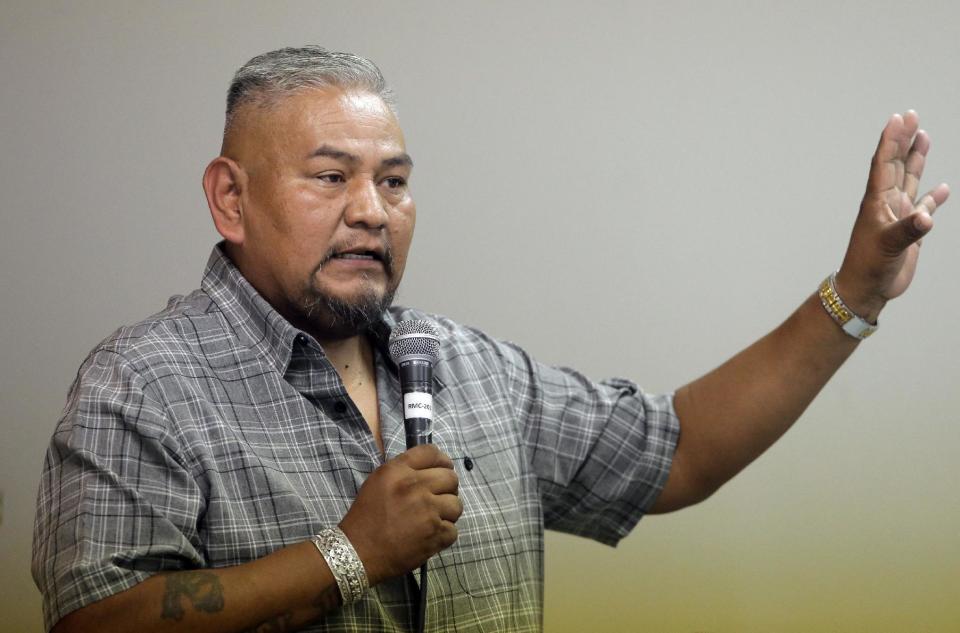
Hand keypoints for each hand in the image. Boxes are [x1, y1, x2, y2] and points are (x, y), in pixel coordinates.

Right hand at [338, 444, 461, 585]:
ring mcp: (428, 511)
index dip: (442, 461)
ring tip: (434, 519)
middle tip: (438, 498)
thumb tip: (431, 468)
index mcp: (398, 471)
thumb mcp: (378, 481)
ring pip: (456, 505)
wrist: (357, 552)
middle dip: (448, 488)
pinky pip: (453, 530)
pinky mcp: (435, 535)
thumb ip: (404, 470)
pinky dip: (444, 534)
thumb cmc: (366, 516)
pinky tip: (430, 536)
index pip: (431, 453)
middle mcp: (415, 487)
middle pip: (451, 478)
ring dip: (448, 513)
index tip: (443, 469)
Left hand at [837, 110, 949, 321]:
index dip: (890, 140)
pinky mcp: (908, 231)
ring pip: (909, 180)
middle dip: (904, 140)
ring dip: (916, 159)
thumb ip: (909, 231)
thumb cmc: (868, 267)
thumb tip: (926, 217)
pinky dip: (933, 197)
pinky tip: (941, 189)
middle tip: (912, 116)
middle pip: (896, 165)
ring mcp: (898, 216)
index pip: (883, 164)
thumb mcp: (888, 246)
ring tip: (923, 137)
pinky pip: (923, 207)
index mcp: (876, 202)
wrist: (867, 289)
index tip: (898, 118)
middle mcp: (887, 204)